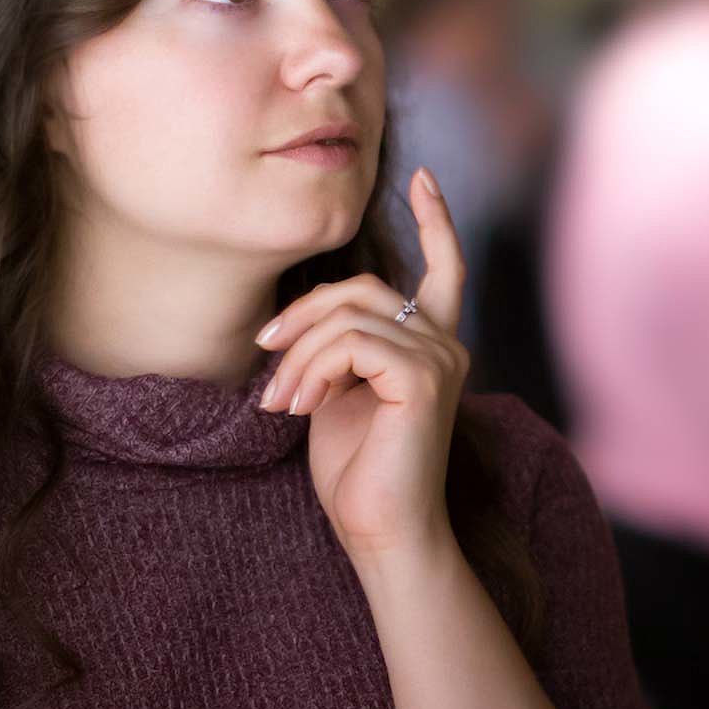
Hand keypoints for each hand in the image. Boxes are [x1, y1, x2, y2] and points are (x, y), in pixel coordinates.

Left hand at [256, 167, 470, 563]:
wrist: (381, 533)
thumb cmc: (356, 474)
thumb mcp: (338, 394)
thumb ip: (338, 348)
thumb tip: (302, 321)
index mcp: (430, 346)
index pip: (445, 268)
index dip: (436, 219)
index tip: (422, 175)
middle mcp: (445, 345)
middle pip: (363, 287)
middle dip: (302, 312)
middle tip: (263, 355)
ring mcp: (440, 359)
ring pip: (348, 317)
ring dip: (298, 356)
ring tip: (278, 401)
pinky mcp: (424, 377)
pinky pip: (351, 343)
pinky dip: (312, 370)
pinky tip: (298, 408)